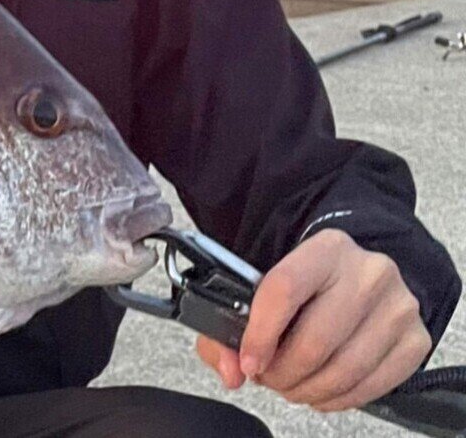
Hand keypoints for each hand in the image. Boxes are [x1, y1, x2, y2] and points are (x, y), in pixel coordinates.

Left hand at [195, 229, 430, 411]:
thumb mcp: (263, 288)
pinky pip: (372, 384)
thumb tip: (232, 371)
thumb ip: (229, 329)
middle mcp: (369, 272)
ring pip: (345, 368)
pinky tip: (320, 392)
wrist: (360, 276)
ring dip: (308, 389)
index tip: (249, 362)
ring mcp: (399, 306)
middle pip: (315, 339)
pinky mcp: (416, 339)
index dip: (260, 334)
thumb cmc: (306, 286)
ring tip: (290, 386)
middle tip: (268, 378)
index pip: (284, 289)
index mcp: (326, 248)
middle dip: (283, 371)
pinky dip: (338, 398)